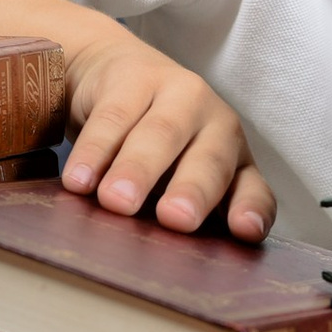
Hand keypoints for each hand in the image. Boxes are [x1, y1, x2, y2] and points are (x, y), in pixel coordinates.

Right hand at [57, 30, 276, 240]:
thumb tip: (165, 257)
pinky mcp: (136, 77)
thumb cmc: (157, 147)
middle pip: (209, 160)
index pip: (253, 189)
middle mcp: (216, 124)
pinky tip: (79, 179)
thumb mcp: (176, 182)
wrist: (118, 74)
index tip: (245, 232)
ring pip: (160, 134)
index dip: (251, 210)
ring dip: (138, 170)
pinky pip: (113, 118)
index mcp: (235, 159)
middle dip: (193, 190)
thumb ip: (181, 213)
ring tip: (116, 201)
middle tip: (174, 218)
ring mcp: (179, 94)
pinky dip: (94, 151)